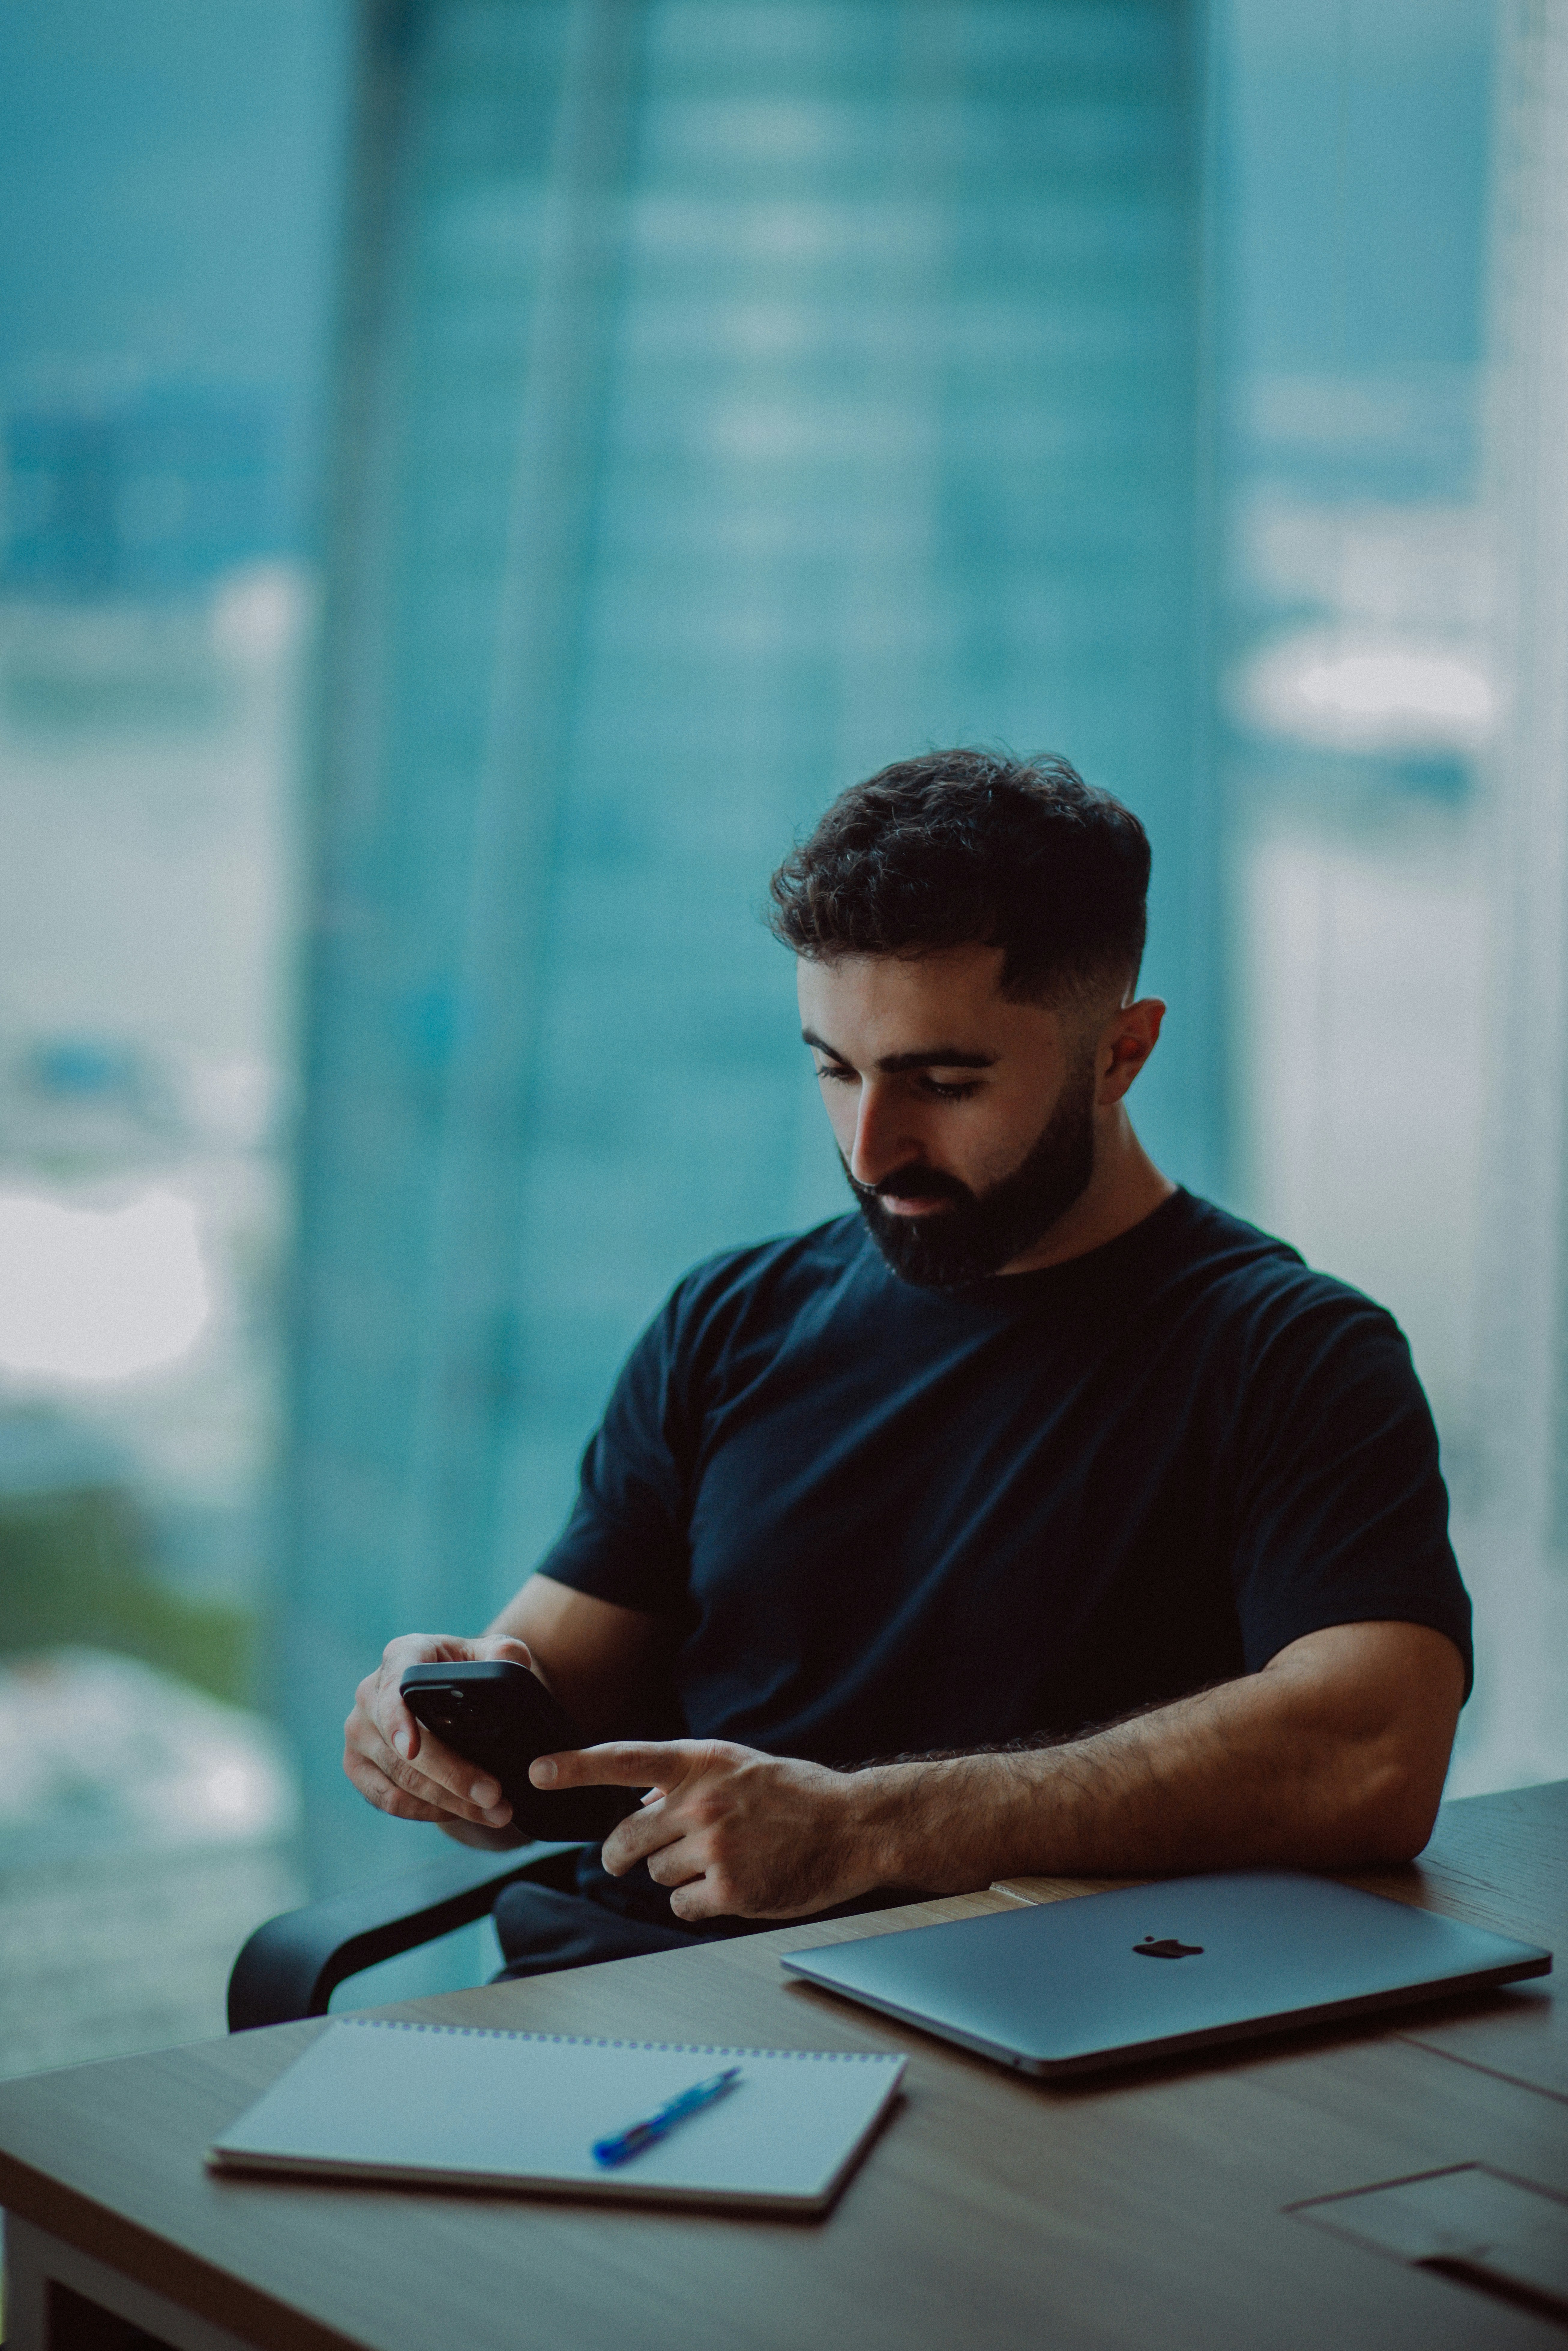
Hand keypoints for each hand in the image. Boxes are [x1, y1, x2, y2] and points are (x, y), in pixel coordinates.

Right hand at [343, 1632, 532, 1837]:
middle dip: (453, 1775)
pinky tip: (458, 1812)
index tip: (411, 1750)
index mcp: (403, 1655)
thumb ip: (502, 1654)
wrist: (440, 1694)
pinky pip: (387, 1799)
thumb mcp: (488, 1655)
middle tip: (494, 1795)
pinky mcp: (356, 1765)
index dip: (399, 1719)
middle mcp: (370, 1693)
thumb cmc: (465, 1670)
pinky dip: (425, 1811)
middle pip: (404, 1747)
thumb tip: (506, 1660)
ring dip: (449, 1802)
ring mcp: (359, 1732)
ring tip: (495, 1812)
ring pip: (401, 1779)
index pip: (395, 1686)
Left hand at [530, 1739, 881, 1920]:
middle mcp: (700, 1801)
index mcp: (700, 1763)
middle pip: (625, 1838)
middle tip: (627, 1860)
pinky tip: (729, 1887)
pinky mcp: (729, 1889)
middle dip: (621, 1854)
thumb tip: (642, 1796)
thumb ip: (687, 1778)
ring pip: (656, 1875)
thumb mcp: (737, 1767)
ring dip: (675, 1875)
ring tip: (719, 1862)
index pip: (623, 1760)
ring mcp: (713, 1846)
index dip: (575, 1766)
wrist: (852, 1826)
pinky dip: (697, 1903)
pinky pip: (682, 1905)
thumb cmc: (795, 1796)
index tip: (537, 1770)